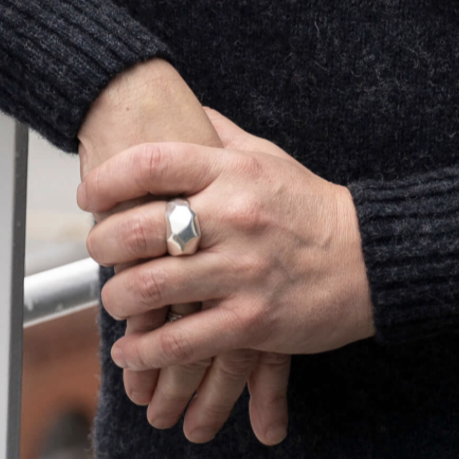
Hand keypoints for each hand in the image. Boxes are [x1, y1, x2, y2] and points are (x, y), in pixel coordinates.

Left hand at [82, 107, 375, 399]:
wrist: (368, 259)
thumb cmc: (310, 206)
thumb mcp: (267, 156)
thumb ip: (221, 133)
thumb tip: (184, 107)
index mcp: (234, 172)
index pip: (154, 163)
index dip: (108, 177)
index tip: (90, 193)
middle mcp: (235, 217)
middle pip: (140, 227)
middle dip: (102, 242)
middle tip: (97, 248)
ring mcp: (242, 271)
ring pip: (151, 288)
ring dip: (117, 300)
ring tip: (114, 300)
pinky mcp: (250, 323)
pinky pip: (181, 342)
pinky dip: (145, 351)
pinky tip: (131, 350)